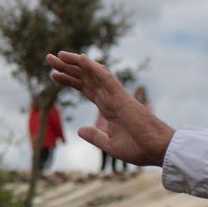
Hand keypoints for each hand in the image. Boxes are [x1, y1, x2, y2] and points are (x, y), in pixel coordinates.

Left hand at [46, 51, 173, 165]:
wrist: (158, 151)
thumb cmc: (139, 149)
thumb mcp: (110, 144)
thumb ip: (95, 136)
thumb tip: (80, 130)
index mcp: (108, 108)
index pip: (85, 89)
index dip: (70, 80)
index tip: (53, 74)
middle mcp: (110, 98)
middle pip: (85, 79)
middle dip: (67, 68)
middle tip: (49, 58)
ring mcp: (116, 96)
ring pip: (92, 74)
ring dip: (75, 63)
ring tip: (58, 55)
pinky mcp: (122, 97)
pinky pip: (105, 78)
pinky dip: (93, 67)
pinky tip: (80, 58)